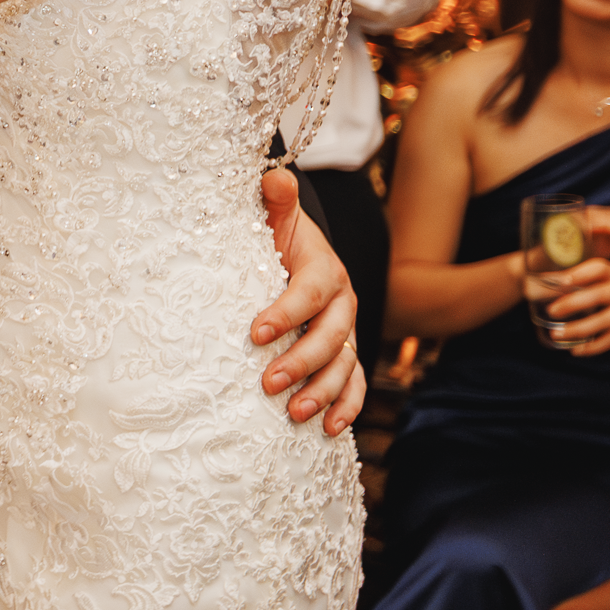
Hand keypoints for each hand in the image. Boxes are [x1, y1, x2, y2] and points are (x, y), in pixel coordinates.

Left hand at [251, 168, 365, 436]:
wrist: (298, 253)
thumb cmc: (277, 237)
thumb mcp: (274, 216)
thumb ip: (275, 200)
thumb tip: (274, 177)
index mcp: (325, 269)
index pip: (310, 292)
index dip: (287, 313)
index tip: (255, 333)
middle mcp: (344, 302)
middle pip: (331, 336)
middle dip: (301, 362)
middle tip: (267, 383)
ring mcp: (348, 330)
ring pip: (344, 366)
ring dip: (323, 393)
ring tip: (295, 416)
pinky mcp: (347, 353)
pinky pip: (355, 384)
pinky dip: (347, 407)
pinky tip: (330, 432)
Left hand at [541, 259, 609, 355]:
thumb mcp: (601, 279)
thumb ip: (573, 279)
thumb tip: (531, 283)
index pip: (599, 268)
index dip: (581, 273)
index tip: (561, 281)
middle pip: (600, 295)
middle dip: (574, 303)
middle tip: (552, 311)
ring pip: (606, 320)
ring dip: (580, 328)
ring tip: (556, 334)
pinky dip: (594, 346)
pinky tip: (576, 350)